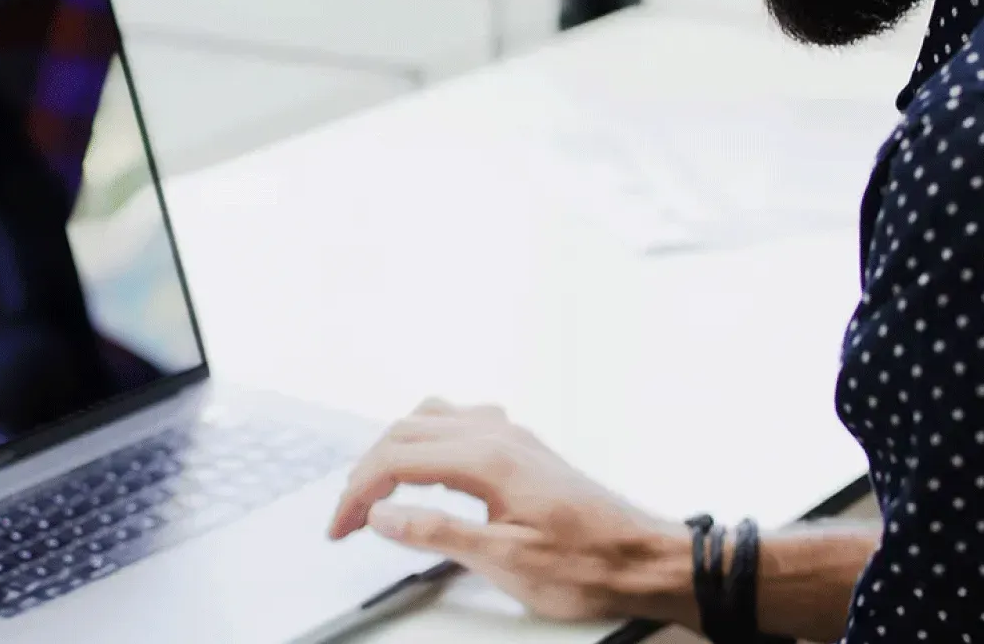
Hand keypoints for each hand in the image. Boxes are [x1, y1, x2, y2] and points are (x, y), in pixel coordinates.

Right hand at [326, 399, 695, 625]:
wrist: (643, 558)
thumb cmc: (586, 565)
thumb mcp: (504, 561)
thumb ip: (437, 533)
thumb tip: (383, 515)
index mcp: (488, 458)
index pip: (398, 460)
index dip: (358, 493)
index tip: (340, 526)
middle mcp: (498, 435)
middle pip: (407, 432)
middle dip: (367, 472)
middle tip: (349, 517)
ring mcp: (513, 437)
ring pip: (432, 419)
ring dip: (395, 448)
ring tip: (377, 489)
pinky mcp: (524, 449)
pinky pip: (461, 422)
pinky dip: (428, 438)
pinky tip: (429, 465)